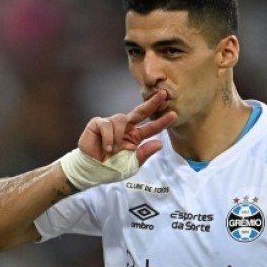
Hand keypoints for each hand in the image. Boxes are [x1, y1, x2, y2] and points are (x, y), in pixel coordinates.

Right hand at [60, 90, 176, 190]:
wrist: (92, 171)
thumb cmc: (111, 168)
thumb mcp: (131, 165)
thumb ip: (144, 154)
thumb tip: (159, 143)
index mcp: (134, 137)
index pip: (150, 127)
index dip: (161, 121)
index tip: (174, 114)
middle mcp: (125, 128)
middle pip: (140, 112)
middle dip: (151, 103)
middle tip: (163, 94)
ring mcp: (111, 124)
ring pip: (121, 119)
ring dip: (118, 137)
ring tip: (113, 150)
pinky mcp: (98, 124)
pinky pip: (107, 125)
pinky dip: (108, 138)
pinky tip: (106, 148)